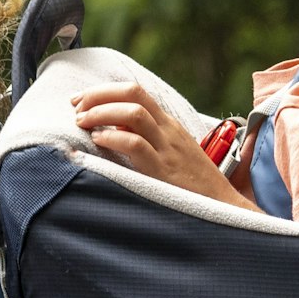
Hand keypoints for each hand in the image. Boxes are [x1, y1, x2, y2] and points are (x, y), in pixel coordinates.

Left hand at [74, 85, 257, 209]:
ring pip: (133, 114)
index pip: (136, 92)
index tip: (80, 100)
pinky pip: (135, 144)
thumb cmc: (192, 186)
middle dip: (98, 94)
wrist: (223, 206)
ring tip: (82, 122)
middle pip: (133, 93)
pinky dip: (112, 139)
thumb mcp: (171, 155)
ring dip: (101, 113)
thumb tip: (111, 132)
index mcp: (168, 125)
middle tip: (75, 106)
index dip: (104, 91)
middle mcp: (168, 130)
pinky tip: (98, 142)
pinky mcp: (163, 170)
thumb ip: (146, 140)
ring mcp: (167, 148)